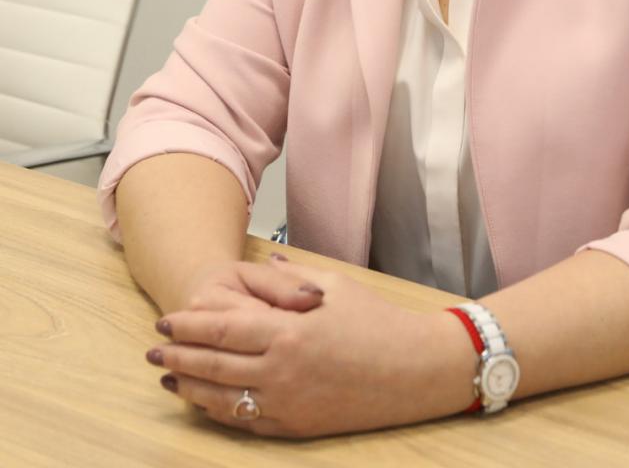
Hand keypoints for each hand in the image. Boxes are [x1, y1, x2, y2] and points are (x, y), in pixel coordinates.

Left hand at [146, 260, 475, 437]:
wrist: (414, 370)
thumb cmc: (377, 322)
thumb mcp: (334, 285)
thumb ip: (290, 278)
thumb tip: (263, 262)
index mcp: (290, 332)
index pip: (224, 329)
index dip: (190, 327)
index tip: (167, 321)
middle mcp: (282, 371)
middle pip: (214, 365)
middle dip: (179, 356)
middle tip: (154, 350)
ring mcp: (288, 404)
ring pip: (223, 398)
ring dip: (190, 387)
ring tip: (168, 376)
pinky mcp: (297, 427)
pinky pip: (246, 421)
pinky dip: (219, 411)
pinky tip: (204, 401)